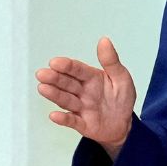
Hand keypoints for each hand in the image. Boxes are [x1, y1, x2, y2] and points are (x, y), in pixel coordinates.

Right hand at [35, 37, 136, 158]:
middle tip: (42, 73)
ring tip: (42, 88)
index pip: (77, 70)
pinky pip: (72, 121)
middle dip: (54, 78)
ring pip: (66, 100)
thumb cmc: (121, 99)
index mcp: (92, 78)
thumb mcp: (122, 78)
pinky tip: (54, 115)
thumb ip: (111, 61)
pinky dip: (63, 119)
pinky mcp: (82, 124)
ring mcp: (81, 108)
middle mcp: (83, 92)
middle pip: (67, 83)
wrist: (124, 125)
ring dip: (54, 94)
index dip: (66, 66)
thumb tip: (104, 40)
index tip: (55, 62)